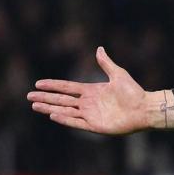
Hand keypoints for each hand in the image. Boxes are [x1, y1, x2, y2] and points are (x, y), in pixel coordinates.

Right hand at [27, 47, 164, 134]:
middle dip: (45, 98)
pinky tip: (52, 114)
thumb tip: (99, 48)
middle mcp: (88, 103)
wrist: (144, 108)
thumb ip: (106, 63)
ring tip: (35, 105)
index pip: (67, 87)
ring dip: (50, 108)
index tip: (38, 83)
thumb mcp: (118, 74)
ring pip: (65, 111)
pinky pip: (76, 122)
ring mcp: (90, 115)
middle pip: (62, 100)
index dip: (53, 85)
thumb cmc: (134, 92)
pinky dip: (64, 119)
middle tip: (29, 96)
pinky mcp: (95, 125)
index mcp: (92, 91)